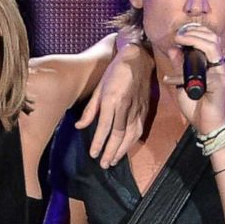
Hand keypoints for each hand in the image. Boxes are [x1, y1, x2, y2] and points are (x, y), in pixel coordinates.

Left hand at [75, 42, 152, 167]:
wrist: (139, 59)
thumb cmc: (115, 71)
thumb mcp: (98, 87)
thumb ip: (90, 109)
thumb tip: (79, 126)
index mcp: (112, 99)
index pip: (105, 126)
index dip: (99, 142)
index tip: (93, 154)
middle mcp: (126, 106)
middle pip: (119, 134)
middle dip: (111, 151)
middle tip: (104, 164)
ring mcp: (137, 108)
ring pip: (131, 134)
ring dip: (122, 150)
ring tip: (113, 161)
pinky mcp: (145, 109)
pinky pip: (139, 129)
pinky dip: (132, 142)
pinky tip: (126, 148)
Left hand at [162, 24, 224, 133]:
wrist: (207, 126)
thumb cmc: (197, 106)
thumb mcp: (182, 83)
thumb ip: (179, 66)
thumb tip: (174, 48)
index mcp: (211, 64)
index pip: (209, 39)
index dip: (196, 31)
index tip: (179, 32)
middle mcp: (218, 66)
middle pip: (212, 37)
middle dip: (194, 31)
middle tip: (178, 34)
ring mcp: (221, 72)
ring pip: (212, 46)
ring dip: (194, 39)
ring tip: (179, 39)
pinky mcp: (220, 81)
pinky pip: (203, 69)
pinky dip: (184, 71)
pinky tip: (171, 78)